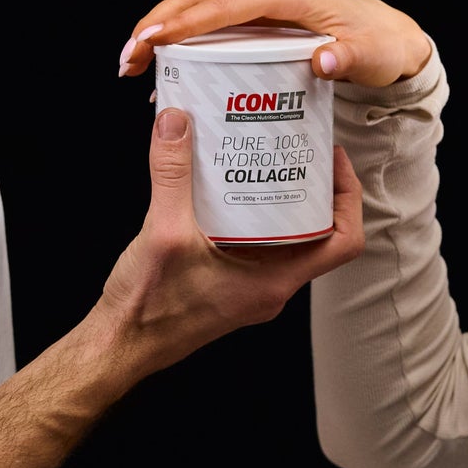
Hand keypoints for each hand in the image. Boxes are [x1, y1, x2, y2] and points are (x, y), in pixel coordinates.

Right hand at [93, 108, 365, 376]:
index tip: (332, 160)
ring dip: (278, 198)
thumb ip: (172, 174)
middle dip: (311, 187)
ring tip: (263, 158)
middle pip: (316, 232)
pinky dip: (250, 214)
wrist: (119, 344)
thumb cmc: (147, 309)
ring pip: (284, 237)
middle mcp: (271, 286)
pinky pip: (255, 244)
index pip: (343, 242)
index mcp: (274, 281)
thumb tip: (176, 123)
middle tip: (295, 147)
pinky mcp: (230, 284)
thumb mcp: (161, 232)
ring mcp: (251, 287)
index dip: (348, 196)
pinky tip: (226, 188)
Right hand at [115, 0, 432, 87]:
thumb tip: (326, 61)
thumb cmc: (379, 45)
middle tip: (128, 61)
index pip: (227, 4)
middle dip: (158, 24)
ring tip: (133, 64)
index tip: (152, 42)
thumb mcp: (373, 56)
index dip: (187, 21)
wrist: (388, 36)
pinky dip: (178, 33)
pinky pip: (207, 15)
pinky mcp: (254, 9)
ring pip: (196, 2)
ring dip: (161, 27)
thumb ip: (351, 58)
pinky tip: (161, 65)